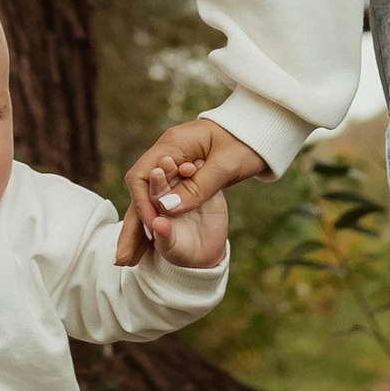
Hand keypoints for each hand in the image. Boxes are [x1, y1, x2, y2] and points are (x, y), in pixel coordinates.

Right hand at [118, 113, 266, 264]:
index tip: (153, 227)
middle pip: (140, 190)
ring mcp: (174, 162)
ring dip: (141, 227)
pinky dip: (158, 219)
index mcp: (173, 142)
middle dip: (132, 224)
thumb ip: (197, 187)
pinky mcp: (184, 173)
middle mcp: (167, 152)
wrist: (266, 129)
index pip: (141, 175)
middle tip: (123, 260)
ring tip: (130, 260)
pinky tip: (152, 242)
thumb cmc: (248, 142)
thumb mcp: (226, 167)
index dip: (143, 204)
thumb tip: (166, 209)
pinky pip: (165, 197)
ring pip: (150, 197)